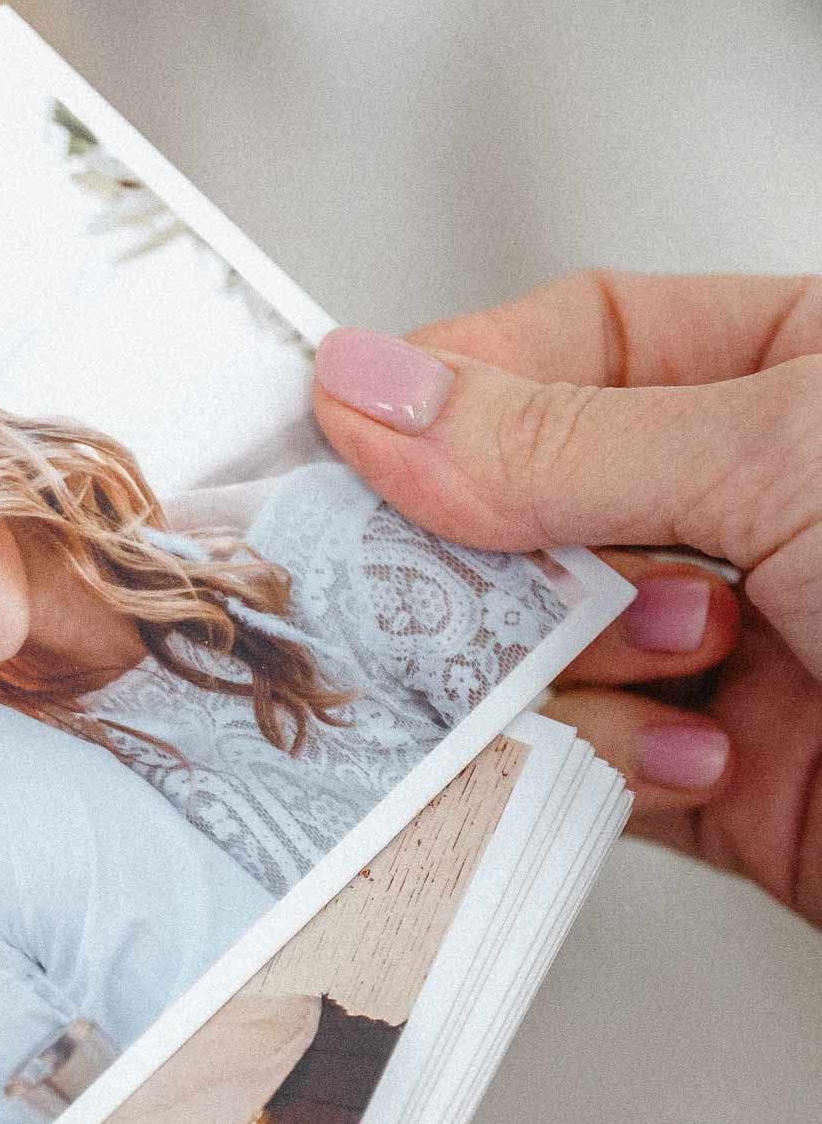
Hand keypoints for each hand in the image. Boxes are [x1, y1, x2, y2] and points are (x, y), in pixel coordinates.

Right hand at [312, 270, 821, 925]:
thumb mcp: (789, 456)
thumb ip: (557, 440)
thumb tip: (373, 389)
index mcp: (804, 374)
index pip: (576, 348)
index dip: (452, 385)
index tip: (348, 429)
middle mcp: (762, 505)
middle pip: (530, 509)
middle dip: (504, 556)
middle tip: (469, 583)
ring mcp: (739, 644)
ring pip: (538, 647)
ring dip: (578, 670)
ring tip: (684, 668)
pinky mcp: (726, 775)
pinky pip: (584, 763)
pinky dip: (611, 767)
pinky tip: (702, 756)